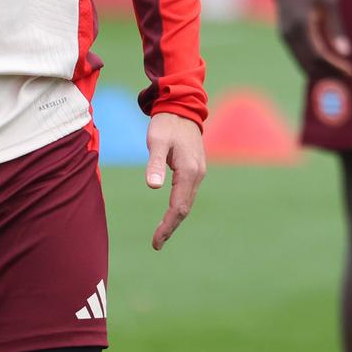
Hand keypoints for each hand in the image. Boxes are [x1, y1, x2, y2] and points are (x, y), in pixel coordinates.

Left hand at [146, 112, 205, 250]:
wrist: (181, 108)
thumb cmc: (166, 123)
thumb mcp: (156, 141)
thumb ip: (154, 163)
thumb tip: (153, 187)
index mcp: (189, 171)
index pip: (178, 207)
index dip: (168, 225)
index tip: (156, 241)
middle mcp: (197, 175)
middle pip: (185, 208)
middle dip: (171, 226)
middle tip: (156, 243)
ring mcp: (198, 172)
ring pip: (187, 202)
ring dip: (175, 218)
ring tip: (161, 234)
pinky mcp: (195, 169)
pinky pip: (187, 193)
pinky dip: (178, 206)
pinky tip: (170, 213)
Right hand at [275, 0, 351, 79]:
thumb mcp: (329, 2)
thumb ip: (336, 27)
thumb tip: (345, 52)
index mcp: (300, 24)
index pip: (318, 55)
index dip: (334, 67)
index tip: (351, 72)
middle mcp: (289, 33)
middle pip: (309, 64)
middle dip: (329, 74)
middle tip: (349, 77)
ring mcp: (284, 36)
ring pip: (303, 63)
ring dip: (321, 71)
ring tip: (341, 74)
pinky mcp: (285, 37)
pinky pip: (299, 56)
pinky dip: (313, 64)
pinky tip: (327, 65)